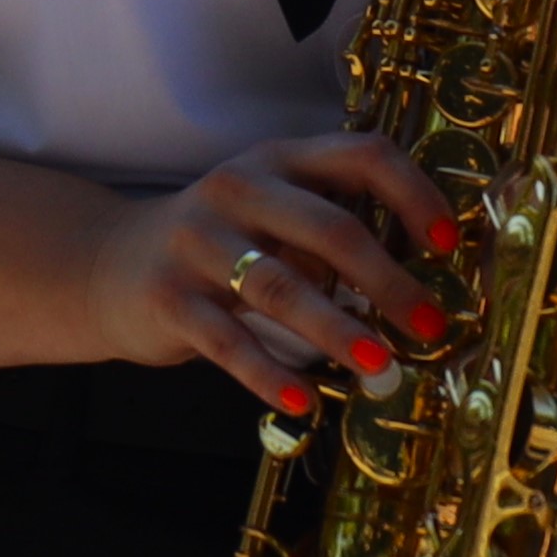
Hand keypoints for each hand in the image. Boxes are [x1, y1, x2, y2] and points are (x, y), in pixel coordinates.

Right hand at [105, 134, 460, 415]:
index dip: (413, 195)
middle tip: (430, 324)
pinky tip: (306, 401)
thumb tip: (419, 286)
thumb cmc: (219, 246)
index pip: (361, 156)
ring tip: (381, 366)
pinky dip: (270, 374)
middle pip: (329, 228)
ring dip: (338, 331)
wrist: (106, 266)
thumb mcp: (270, 214)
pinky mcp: (167, 298)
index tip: (449, 243)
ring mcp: (197, 243)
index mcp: (278, 161)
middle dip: (388, 280)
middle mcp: (238, 190)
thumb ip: (330, 232)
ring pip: (282, 287)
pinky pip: (228, 341)